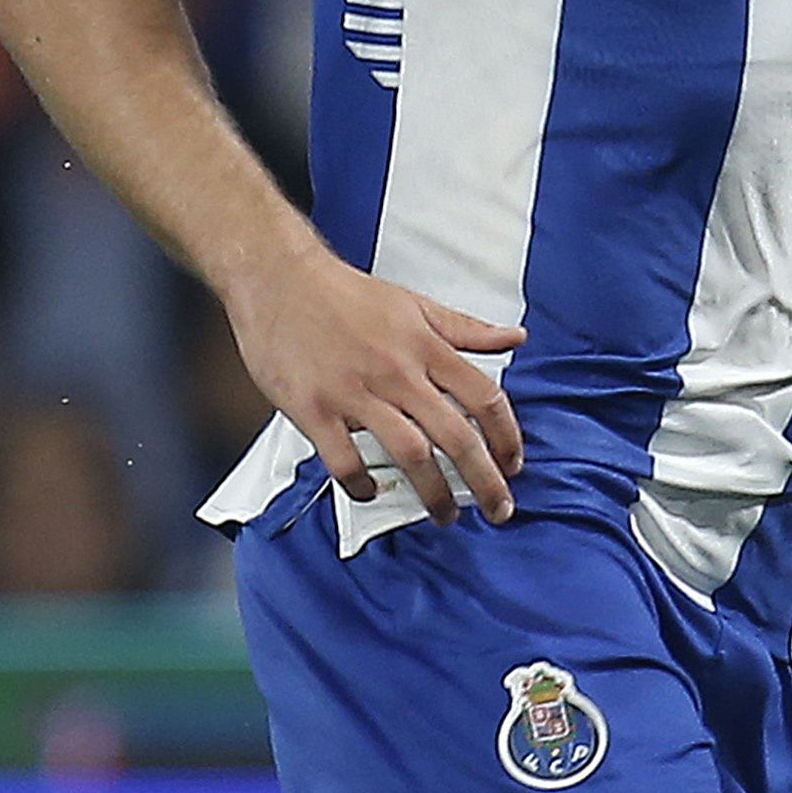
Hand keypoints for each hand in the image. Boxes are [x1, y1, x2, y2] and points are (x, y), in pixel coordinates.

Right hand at [230, 244, 520, 524]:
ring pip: (409, 454)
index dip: (507, 436)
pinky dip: (361, 484)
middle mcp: (396, 372)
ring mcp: (355, 393)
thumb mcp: (415, 304)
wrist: (278, 279)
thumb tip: (514, 337)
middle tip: (498, 509)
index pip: (485, 397)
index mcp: (424, 346)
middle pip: (456, 436)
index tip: (512, 463)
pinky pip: (345, 461)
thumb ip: (466, 328)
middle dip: (484, 481)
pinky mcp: (315, 410)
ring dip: (433, 493)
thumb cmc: (344, 293)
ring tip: (444, 513)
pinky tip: (370, 491)